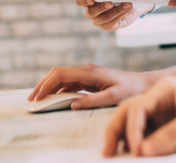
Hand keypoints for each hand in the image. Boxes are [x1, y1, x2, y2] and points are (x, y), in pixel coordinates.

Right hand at [29, 64, 155, 109]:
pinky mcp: (89, 80)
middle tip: (31, 99)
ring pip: (61, 78)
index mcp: (90, 72)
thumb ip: (93, 100)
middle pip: (57, 73)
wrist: (143, 84)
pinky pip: (69, 83)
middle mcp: (86, 70)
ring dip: (48, 87)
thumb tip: (72, 104)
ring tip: (38, 100)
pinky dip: (58, 90)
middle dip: (42, 85)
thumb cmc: (132, 89)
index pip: (61, 74)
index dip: (46, 85)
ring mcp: (87, 74)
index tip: (37, 97)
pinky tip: (53, 99)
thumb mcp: (114, 96)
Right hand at [78, 0, 153, 30]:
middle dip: (101, 7)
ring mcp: (98, 20)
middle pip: (91, 12)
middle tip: (111, 3)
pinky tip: (128, 7)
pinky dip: (121, 14)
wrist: (130, 1)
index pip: (79, 0)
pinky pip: (112, 22)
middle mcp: (90, 11)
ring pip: (104, 18)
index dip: (84, 0)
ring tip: (127, 4)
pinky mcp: (107, 26)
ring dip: (117, 10)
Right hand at [102, 76, 175, 156]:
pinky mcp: (170, 127)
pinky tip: (136, 157)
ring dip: (123, 139)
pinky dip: (138, 145)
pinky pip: (148, 136)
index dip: (132, 130)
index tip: (136, 151)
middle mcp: (160, 99)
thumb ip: (173, 133)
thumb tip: (145, 150)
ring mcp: (164, 113)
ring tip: (115, 156)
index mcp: (165, 89)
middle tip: (107, 153)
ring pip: (134, 125)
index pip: (136, 108)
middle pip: (127, 113)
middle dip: (115, 132)